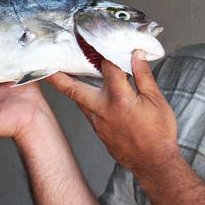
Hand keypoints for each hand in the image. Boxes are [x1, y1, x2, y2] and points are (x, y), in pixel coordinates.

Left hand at [46, 51, 178, 176]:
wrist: (154, 164)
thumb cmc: (159, 134)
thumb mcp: (157, 101)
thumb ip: (143, 76)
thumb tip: (136, 55)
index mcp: (119, 99)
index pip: (108, 67)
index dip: (105, 51)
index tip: (99, 40)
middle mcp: (103, 110)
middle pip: (73, 88)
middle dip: (57, 76)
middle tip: (45, 64)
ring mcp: (98, 122)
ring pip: (78, 100)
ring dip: (70, 87)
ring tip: (61, 73)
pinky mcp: (98, 131)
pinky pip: (87, 111)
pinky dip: (84, 99)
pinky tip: (87, 92)